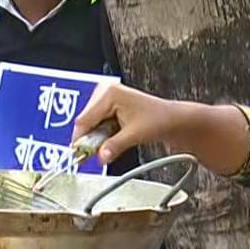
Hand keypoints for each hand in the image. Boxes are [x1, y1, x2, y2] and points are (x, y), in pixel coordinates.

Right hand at [73, 83, 187, 164]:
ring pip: (90, 123)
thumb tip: (100, 157)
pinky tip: (113, 137)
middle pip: (85, 121)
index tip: (78, 156)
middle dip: (90, 139)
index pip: (84, 120)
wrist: (170, 118)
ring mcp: (106, 97)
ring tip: (113, 141)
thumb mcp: (134, 135)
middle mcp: (105, 91)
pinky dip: (102, 134)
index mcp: (109, 93)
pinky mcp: (108, 105)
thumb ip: (114, 146)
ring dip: (97, 137)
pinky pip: (97, 123)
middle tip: (100, 152)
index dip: (81, 140)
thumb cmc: (158, 119)